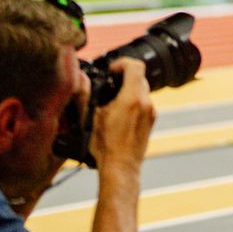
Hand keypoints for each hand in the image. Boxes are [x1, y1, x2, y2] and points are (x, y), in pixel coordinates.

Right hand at [90, 58, 155, 172]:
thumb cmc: (106, 147)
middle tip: (109, 85)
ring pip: (142, 91)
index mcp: (132, 98)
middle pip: (139, 78)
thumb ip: (86, 96)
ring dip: (128, 90)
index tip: (112, 70)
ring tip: (112, 102)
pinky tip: (119, 114)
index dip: (122, 63)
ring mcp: (151, 112)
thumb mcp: (91, 118)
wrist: (121, 168)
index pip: (135, 66)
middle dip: (124, 77)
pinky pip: (144, 103)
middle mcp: (146, 103)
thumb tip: (81, 80)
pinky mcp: (151, 121)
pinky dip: (133, 102)